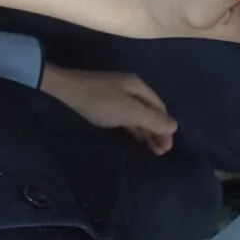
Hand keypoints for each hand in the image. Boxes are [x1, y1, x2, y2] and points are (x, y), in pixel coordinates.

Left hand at [41, 64, 177, 154]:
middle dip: (157, 131)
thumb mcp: (129, 112)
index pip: (160, 108)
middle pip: (150, 112)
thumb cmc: (100, 101)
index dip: (166, 126)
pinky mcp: (105, 105)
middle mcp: (131, 90)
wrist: (64, 91)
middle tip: (162, 153)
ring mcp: (117, 97)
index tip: (168, 147)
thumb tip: (175, 126)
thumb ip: (152, 120)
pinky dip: (134, 129)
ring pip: (137, 116)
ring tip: (153, 151)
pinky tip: (136, 139)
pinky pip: (126, 118)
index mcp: (140, 87)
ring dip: (146, 133)